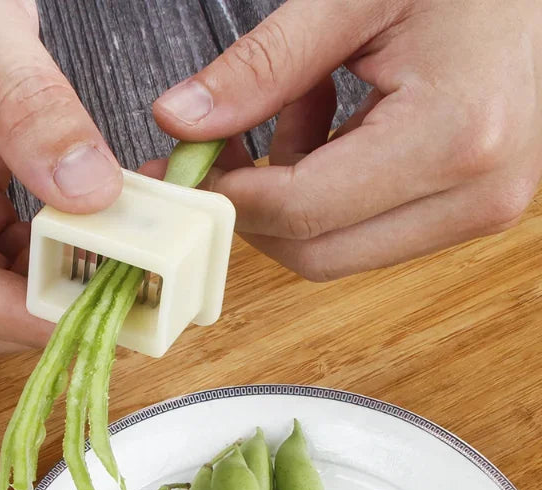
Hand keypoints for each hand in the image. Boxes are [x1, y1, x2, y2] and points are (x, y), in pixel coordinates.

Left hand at [153, 0, 541, 280]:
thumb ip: (262, 66)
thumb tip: (183, 121)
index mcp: (456, 135)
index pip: (304, 211)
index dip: (231, 196)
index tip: (188, 167)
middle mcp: (476, 193)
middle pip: (315, 254)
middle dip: (252, 211)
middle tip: (215, 155)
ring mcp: (476, 209)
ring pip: (336, 250)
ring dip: (289, 197)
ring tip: (294, 107)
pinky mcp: (466, 208)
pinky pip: (364, 230)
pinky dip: (324, 191)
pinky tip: (329, 123)